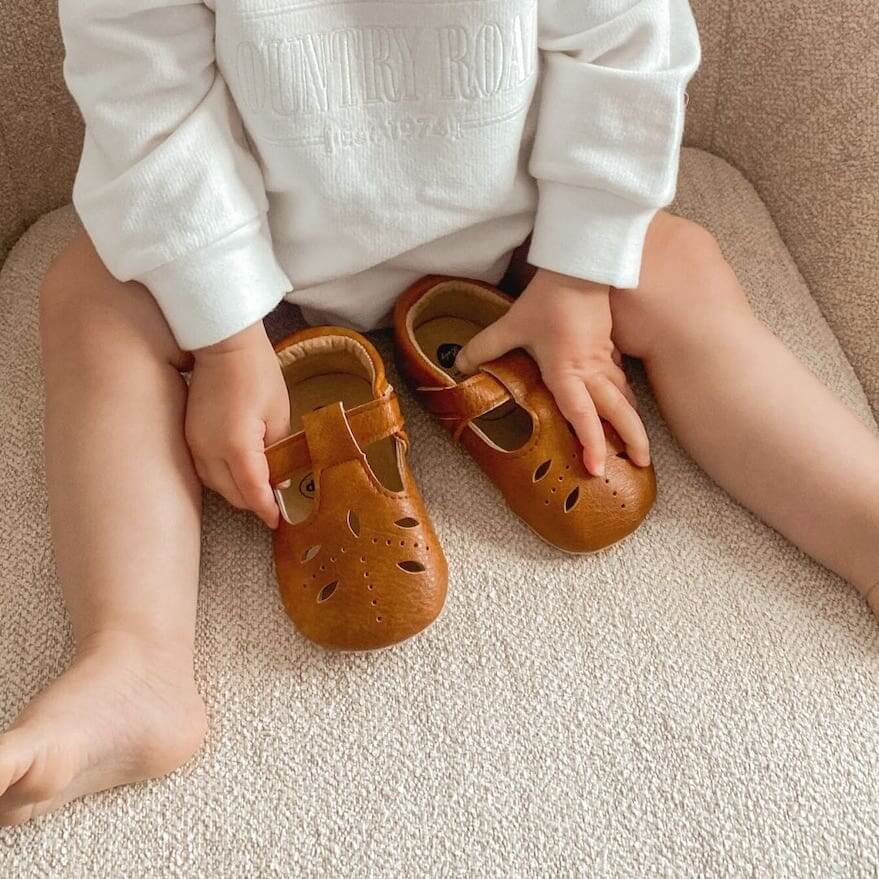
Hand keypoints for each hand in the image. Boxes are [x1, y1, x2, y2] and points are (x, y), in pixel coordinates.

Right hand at [185, 321, 289, 527]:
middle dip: (253, 502)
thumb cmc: (256, 373)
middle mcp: (208, 450)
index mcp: (236, 445)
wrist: (222, 343)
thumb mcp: (278, 413)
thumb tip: (277, 478)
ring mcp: (194, 443)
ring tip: (259, 488)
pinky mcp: (187, 435)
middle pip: (232, 493)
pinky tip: (238, 471)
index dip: (267, 509)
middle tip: (274, 503)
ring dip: (236, 490)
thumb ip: (277, 451)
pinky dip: (222, 476)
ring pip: (215, 484)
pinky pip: (204, 468)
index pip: (252, 491)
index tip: (278, 520)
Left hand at [455, 268, 649, 476]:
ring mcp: (604, 359)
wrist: (580, 266)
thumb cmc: (548, 297)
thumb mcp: (511, 324)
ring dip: (633, 422)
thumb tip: (459, 365)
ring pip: (624, 397)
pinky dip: (626, 399)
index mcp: (567, 370)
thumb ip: (484, 348)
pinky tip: (626, 408)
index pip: (583, 414)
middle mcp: (591, 370)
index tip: (597, 467)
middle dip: (632, 439)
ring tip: (639, 447)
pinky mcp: (609, 348)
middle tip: (641, 464)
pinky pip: (621, 380)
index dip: (592, 442)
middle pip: (619, 411)